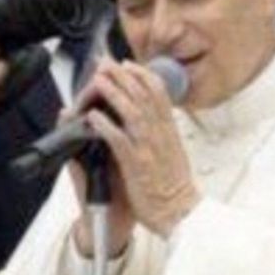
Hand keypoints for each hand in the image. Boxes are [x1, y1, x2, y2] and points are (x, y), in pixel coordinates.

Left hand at [71, 58, 198, 249]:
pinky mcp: (136, 165)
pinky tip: (93, 116)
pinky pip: (119, 141)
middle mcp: (160, 134)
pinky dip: (106, 126)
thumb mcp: (174, 150)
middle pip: (142, 94)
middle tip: (106, 63)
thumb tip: (155, 114)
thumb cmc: (175, 186)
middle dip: (123, 75)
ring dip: (113, 93)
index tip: (127, 64)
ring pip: (131, 112)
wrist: (181, 212)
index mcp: (169, 130)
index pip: (159, 92)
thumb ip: (163, 130)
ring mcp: (148, 148)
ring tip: (98, 80)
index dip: (142, 74)